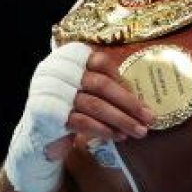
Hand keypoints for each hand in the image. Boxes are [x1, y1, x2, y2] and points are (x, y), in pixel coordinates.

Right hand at [5, 42, 152, 191]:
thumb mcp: (90, 90)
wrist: (41, 130)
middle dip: (129, 104)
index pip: (102, 62)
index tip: (143, 100)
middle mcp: (56, 69)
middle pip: (101, 85)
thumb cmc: (73, 105)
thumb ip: (111, 87)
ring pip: (94, 105)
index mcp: (70, 56)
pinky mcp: (47, 114)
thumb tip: (145, 104)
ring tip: (139, 131)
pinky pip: (82, 122)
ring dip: (121, 120)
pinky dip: (104, 130)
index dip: (124, 82)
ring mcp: (50, 91)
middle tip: (149, 119)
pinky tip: (118, 136)